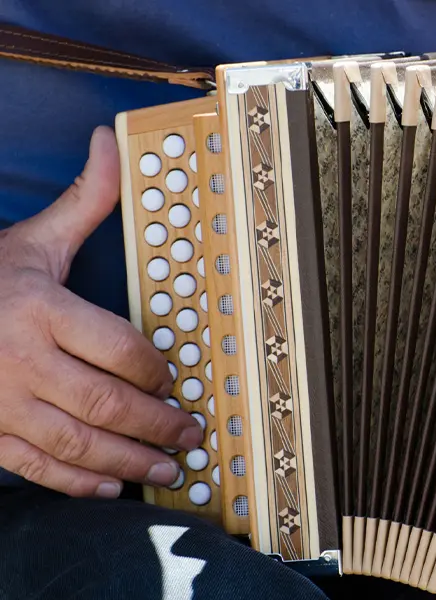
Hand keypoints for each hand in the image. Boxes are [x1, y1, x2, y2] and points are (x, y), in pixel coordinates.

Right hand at [0, 126, 201, 497]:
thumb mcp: (32, 238)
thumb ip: (84, 200)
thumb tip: (110, 142)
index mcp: (39, 309)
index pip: (118, 348)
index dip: (158, 370)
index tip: (178, 380)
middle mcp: (20, 360)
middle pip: (105, 402)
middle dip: (158, 424)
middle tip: (192, 433)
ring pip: (76, 442)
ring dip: (129, 460)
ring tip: (167, 468)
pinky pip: (34, 466)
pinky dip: (75, 482)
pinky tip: (109, 486)